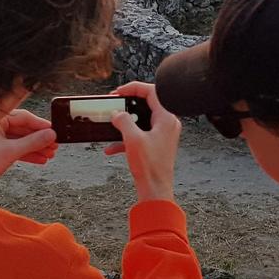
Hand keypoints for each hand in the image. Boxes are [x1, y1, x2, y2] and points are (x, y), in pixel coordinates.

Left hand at [0, 109, 56, 192]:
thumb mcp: (10, 151)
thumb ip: (32, 142)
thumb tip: (50, 135)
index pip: (23, 117)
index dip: (40, 125)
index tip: (54, 131)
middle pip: (23, 129)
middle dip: (39, 138)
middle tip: (54, 145)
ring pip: (20, 140)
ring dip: (35, 148)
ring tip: (49, 154)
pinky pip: (14, 149)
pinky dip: (26, 154)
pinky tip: (39, 160)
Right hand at [103, 81, 180, 203]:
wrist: (155, 190)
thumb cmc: (150, 167)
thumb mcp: (132, 139)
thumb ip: (123, 121)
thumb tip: (117, 114)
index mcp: (166, 118)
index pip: (152, 91)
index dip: (133, 88)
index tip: (118, 92)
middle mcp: (167, 123)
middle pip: (146, 104)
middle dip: (127, 104)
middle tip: (114, 104)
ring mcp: (162, 134)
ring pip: (141, 119)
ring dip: (124, 122)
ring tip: (111, 123)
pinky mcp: (156, 144)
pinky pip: (140, 134)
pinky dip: (126, 138)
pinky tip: (111, 148)